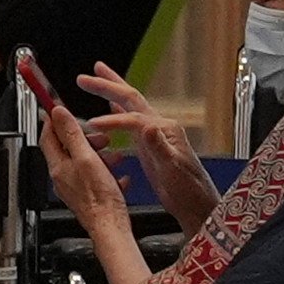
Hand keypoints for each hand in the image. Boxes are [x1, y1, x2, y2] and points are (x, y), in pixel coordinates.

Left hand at [38, 98, 125, 227]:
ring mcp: (74, 188)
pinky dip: (108, 173)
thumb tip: (58, 113)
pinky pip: (96, 179)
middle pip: (68, 149)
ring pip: (85, 163)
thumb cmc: (99, 198)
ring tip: (115, 156)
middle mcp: (62, 177)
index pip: (47, 137)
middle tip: (100, 138)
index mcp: (58, 166)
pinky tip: (119, 176)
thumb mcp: (86, 157)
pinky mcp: (87, 197)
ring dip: (101, 156)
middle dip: (86, 139)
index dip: (53, 121)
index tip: (59, 109)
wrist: (110, 228)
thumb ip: (72, 134)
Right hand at [78, 62, 213, 214]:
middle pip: (131, 99)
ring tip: (96, 78)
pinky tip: (110, 106)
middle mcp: (159, 127)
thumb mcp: (173, 170)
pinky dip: (118, 111)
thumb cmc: (189, 190)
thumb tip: (148, 127)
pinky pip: (130, 121)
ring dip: (111, 91)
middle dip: (108, 85)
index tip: (93, 125)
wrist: (198, 205)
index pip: (133, 118)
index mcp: (165, 130)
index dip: (112, 120)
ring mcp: (154, 135)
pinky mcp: (150, 145)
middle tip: (85, 77)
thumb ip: (160, 148)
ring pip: (129, 106)